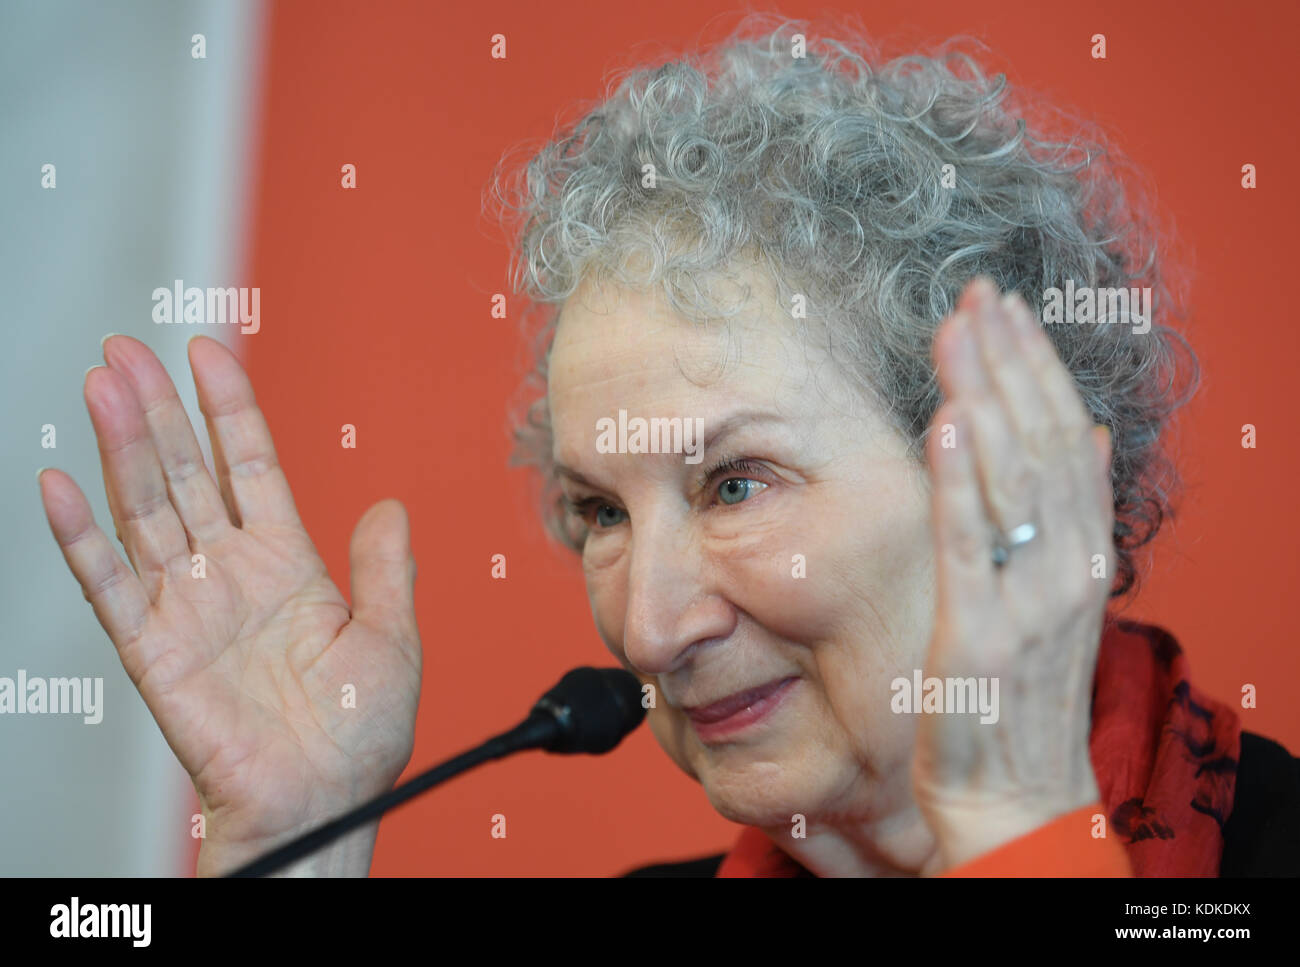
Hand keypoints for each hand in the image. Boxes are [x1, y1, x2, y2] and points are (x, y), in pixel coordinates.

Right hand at [38, 335, 421, 875]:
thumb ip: (386, 568)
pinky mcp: (152, 651)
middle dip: (158, 410)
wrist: (324, 803)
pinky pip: (107, 587)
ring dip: (120, 448)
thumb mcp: (392, 636)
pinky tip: (58, 487)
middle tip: (128, 348)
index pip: (250, 465)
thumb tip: (393, 505)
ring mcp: (187, 607)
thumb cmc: (360, 736)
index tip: (208, 351)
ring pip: (145, 510)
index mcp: (288, 565)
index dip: (228, 408)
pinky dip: (80, 538)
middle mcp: (231, 575)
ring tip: (101, 383)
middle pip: (186, 473)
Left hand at [912, 279, 1113, 869]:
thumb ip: (1067, 514)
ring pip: (1009, 480)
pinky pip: (969, 546)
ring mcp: (1024, 601)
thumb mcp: (1056, 596)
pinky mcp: (978, 636)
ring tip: (960, 333)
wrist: (1016, 796)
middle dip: (1007, 362)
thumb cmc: (1024, 695)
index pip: (1060, 438)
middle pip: (1038, 443)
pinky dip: (959, 481)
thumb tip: (1084, 434)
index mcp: (1077, 552)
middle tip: (976, 294)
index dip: (1034, 368)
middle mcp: (1062, 568)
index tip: (1005, 307)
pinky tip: (944, 423)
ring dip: (984, 398)